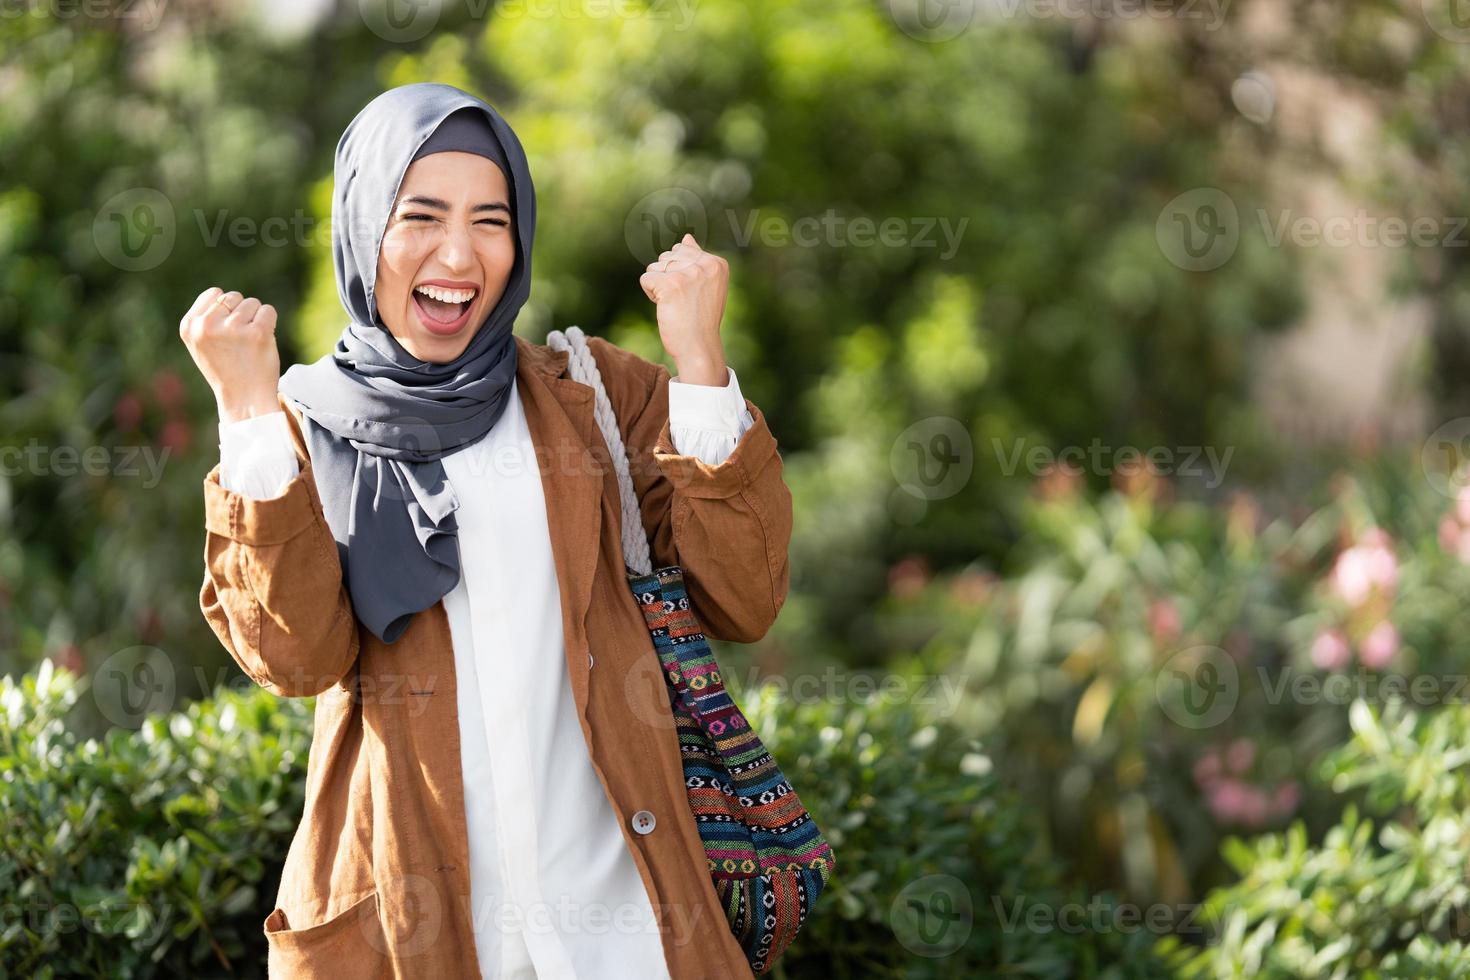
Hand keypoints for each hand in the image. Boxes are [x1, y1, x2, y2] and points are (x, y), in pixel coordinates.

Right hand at [179, 287, 281, 421]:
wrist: (244, 398)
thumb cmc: (226, 369)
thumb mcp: (202, 344)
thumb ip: (206, 319)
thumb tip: (222, 296)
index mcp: (189, 326)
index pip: (214, 294)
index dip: (226, 309)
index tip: (227, 331)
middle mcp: (207, 325)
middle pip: (233, 296)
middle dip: (241, 313)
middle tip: (240, 340)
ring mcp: (232, 328)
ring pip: (252, 303)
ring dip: (256, 319)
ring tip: (249, 343)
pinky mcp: (257, 332)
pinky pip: (268, 311)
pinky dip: (270, 323)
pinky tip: (262, 342)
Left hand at [639, 233, 729, 385]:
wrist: (699, 347)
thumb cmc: (701, 319)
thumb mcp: (707, 286)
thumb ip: (697, 260)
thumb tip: (686, 237)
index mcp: (717, 263)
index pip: (683, 250)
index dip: (680, 273)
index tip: (692, 294)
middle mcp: (705, 265)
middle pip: (667, 257)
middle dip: (668, 278)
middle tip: (683, 301)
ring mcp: (688, 274)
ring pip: (655, 266)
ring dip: (658, 286)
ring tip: (675, 304)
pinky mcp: (670, 284)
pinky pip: (646, 278)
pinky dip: (650, 294)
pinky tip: (665, 306)